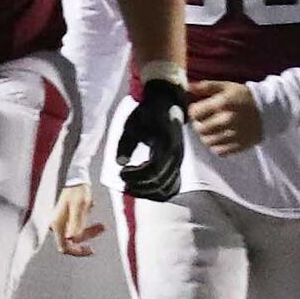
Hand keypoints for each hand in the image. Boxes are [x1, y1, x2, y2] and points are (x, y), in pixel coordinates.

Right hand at [46, 180, 103, 256]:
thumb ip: (75, 224)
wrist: (77, 179)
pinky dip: (89, 228)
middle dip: (88, 237)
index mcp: (58, 224)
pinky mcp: (68, 220)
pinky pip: (79, 229)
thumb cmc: (77, 192)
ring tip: (102, 226)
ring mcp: (63, 223)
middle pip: (72, 242)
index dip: (76, 251)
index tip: (90, 249)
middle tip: (100, 230)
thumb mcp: (79, 207)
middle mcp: (58, 225)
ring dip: (90, 232)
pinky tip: (98, 223)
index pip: (64, 247)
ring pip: (77, 236)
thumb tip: (72, 239)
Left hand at [114, 76, 191, 201]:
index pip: (153, 171)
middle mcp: (176, 157)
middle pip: (159, 183)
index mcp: (166, 145)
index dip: (136, 176)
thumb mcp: (131, 124)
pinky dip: (158, 193)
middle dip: (139, 186)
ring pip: (167, 190)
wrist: (167, 105)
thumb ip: (125, 144)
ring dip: (147, 192)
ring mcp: (179, 163)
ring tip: (131, 184)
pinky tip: (143, 187)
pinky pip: (172, 189)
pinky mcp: (178, 167)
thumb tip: (120, 163)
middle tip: (123, 179)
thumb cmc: (148, 114)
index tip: (121, 173)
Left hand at [185, 78, 265, 154]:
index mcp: (222, 104)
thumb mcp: (226, 86)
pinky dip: (216, 146)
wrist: (269, 111)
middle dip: (199, 124)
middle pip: (199, 128)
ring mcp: (233, 135)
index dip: (194, 111)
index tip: (199, 109)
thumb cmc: (244, 97)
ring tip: (212, 129)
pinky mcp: (239, 146)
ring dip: (206, 136)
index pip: (195, 112)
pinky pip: (219, 151)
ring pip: (207, 141)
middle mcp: (227, 120)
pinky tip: (220, 138)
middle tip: (204, 120)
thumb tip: (187, 87)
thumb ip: (205, 86)